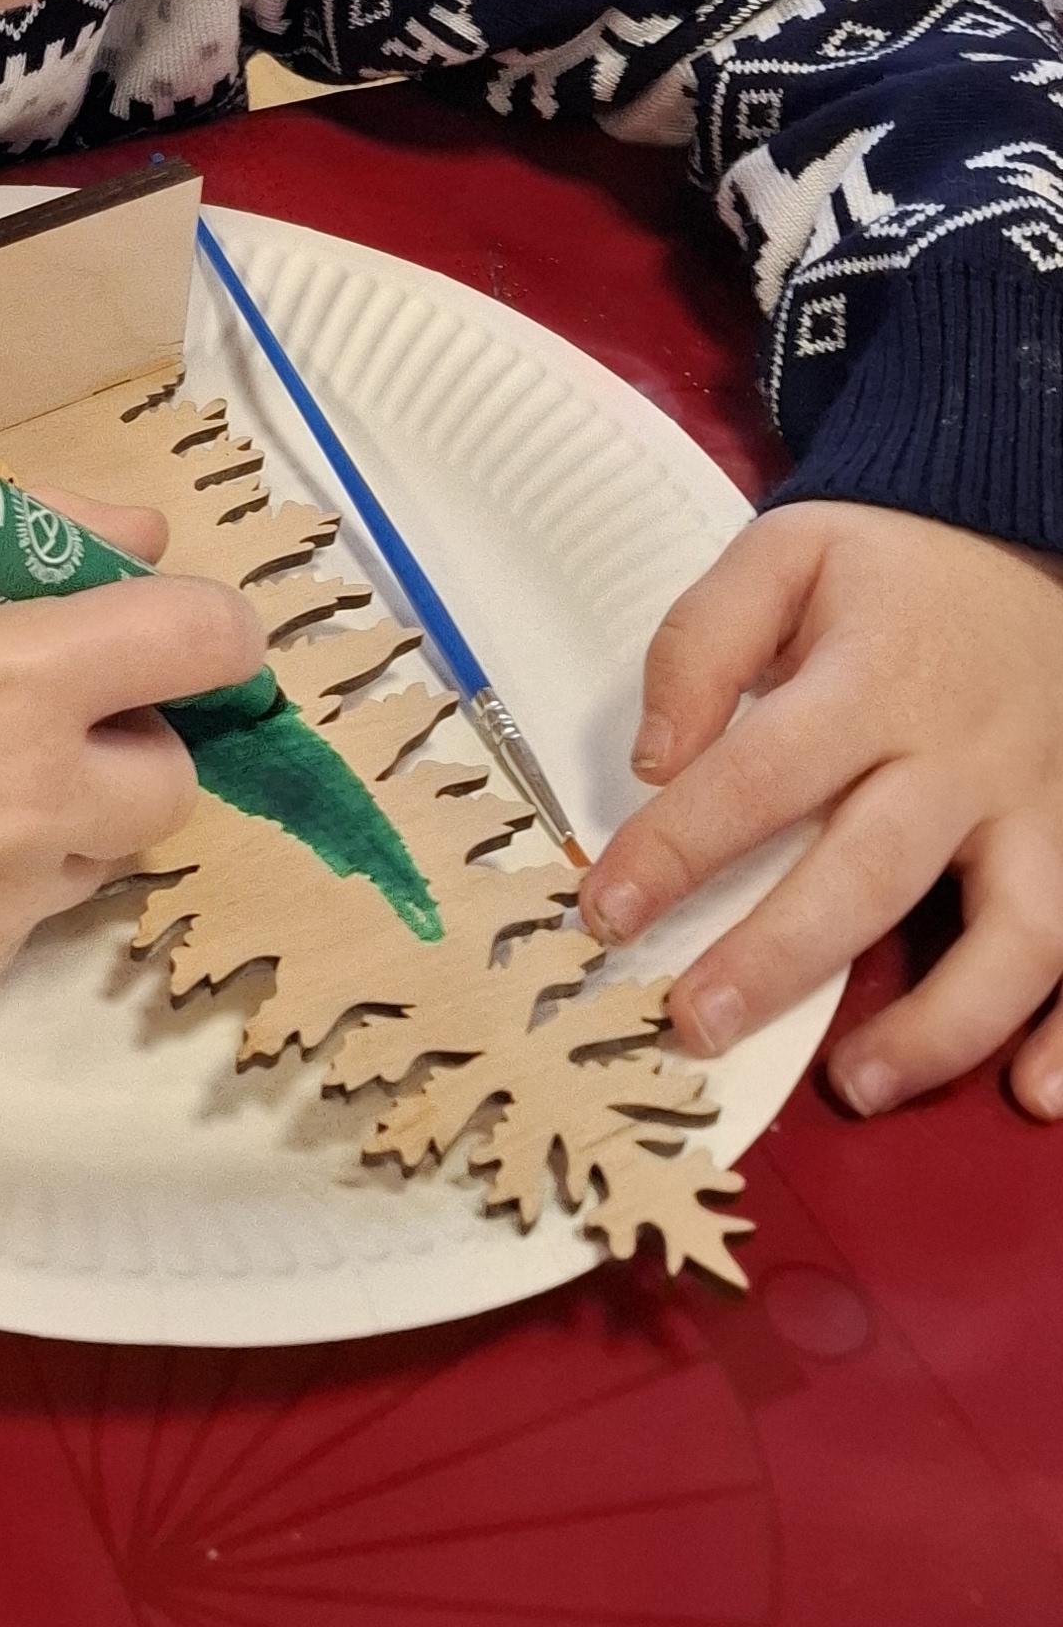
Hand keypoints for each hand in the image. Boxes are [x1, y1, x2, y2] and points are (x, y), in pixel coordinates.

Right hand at [0, 493, 264, 1022]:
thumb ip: (34, 542)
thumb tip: (147, 546)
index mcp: (13, 675)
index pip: (201, 643)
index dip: (205, 630)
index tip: (183, 633)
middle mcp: (24, 804)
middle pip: (171, 779)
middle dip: (123, 740)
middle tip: (35, 714)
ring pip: (94, 859)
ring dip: (54, 819)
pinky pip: (13, 929)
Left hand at [579, 498, 1062, 1119]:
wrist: (1021, 535)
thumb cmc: (888, 565)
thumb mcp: (783, 554)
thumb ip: (701, 644)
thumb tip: (654, 760)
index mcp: (874, 680)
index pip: (761, 775)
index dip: (677, 849)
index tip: (606, 912)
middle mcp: (962, 756)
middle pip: (873, 872)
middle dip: (779, 959)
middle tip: (697, 1023)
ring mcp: (1039, 807)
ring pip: (1013, 936)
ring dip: (940, 1025)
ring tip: (856, 1082)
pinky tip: (1029, 1091)